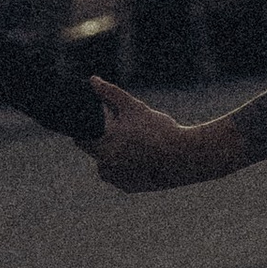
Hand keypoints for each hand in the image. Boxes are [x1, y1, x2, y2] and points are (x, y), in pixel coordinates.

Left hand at [87, 79, 243, 193]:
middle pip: (96, 151)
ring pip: (108, 163)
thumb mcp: (133, 108)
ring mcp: (117, 180)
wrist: (185, 158)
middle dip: (106, 140)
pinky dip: (127, 166)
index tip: (103, 122)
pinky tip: (141, 156)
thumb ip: (110, 93)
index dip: (90, 128)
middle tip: (126, 130)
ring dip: (115, 154)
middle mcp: (106, 168)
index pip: (81, 140)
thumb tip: (92, 79)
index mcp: (102, 148)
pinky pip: (120, 175)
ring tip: (135, 142)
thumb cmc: (158, 131)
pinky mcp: (129, 188)